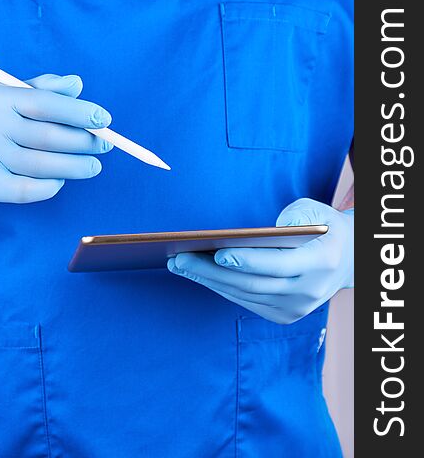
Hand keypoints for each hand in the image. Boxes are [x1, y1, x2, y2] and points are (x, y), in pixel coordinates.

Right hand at [0, 74, 112, 204]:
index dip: (79, 112)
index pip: (45, 103)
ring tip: (93, 166)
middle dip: (85, 142)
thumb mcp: (5, 96)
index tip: (104, 120)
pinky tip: (62, 181)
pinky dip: (51, 186)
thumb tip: (77, 84)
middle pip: (48, 136)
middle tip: (105, 145)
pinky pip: (27, 190)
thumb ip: (42, 88)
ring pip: (42, 165)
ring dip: (76, 167)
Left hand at [168, 199, 353, 323]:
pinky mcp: (283, 314)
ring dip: (208, 281)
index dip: (247, 260)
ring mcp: (295, 307)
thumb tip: (254, 234)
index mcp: (319, 262)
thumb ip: (291, 216)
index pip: (278, 265)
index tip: (218, 252)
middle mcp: (307, 289)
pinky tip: (199, 275)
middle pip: (252, 283)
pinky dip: (220, 288)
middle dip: (211, 271)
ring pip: (244, 295)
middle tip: (180, 258)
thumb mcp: (314, 210)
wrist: (345, 260)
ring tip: (180, 265)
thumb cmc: (322, 228)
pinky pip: (246, 301)